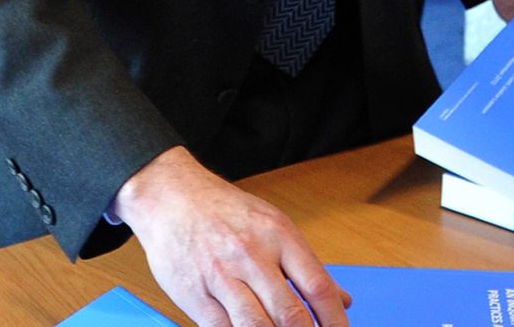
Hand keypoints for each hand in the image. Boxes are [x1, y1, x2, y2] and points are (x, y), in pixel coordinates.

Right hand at [111, 147, 349, 326]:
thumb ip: (306, 266)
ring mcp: (221, 277)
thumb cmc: (227, 213)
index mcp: (279, 236)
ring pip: (255, 326)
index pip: (317, 285)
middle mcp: (252, 256)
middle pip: (289, 312)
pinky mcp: (193, 295)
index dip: (333, 317)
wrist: (172, 198)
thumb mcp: (275, 226)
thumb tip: (341, 301)